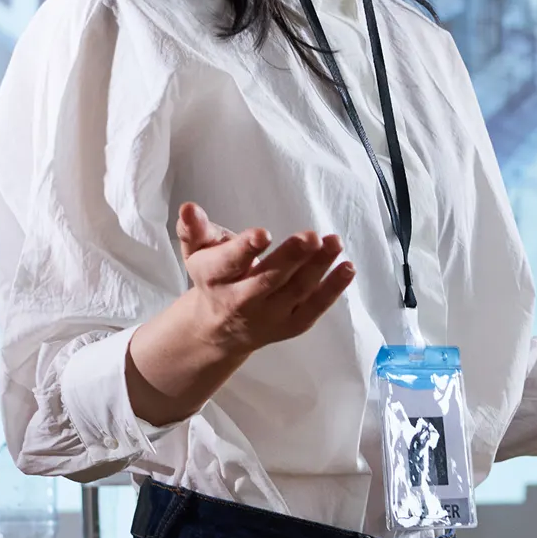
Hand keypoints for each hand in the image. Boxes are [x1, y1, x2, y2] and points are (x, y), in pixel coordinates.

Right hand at [126, 203, 353, 424]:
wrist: (218, 329)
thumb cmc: (214, 277)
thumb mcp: (198, 252)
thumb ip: (195, 229)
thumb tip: (189, 207)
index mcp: (215, 278)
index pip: (229, 263)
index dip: (245, 249)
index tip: (263, 234)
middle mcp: (241, 301)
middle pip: (268, 280)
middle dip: (290, 258)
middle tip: (311, 236)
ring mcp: (269, 316)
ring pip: (296, 291)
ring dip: (318, 266)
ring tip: (334, 242)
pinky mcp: (291, 325)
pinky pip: (314, 308)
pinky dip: (333, 289)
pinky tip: (347, 267)